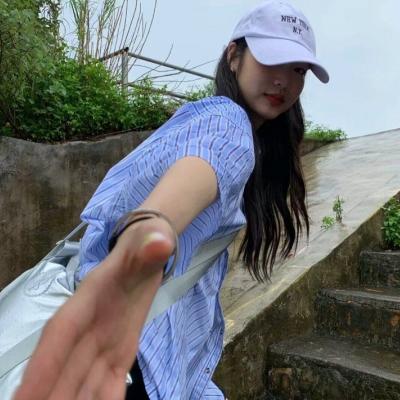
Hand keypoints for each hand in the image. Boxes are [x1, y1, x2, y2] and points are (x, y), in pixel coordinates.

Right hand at [13, 218, 174, 399]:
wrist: (149, 252)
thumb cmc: (144, 246)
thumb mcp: (150, 240)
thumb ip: (152, 244)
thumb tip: (161, 243)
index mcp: (89, 299)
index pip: (61, 333)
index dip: (42, 366)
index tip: (23, 399)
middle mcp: (89, 327)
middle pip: (65, 370)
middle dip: (51, 396)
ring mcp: (103, 344)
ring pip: (82, 383)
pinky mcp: (119, 354)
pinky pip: (108, 385)